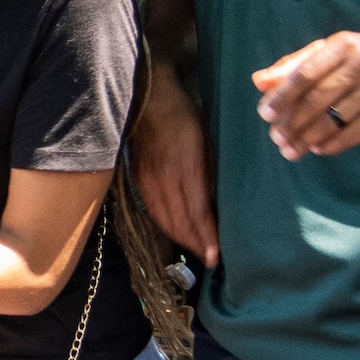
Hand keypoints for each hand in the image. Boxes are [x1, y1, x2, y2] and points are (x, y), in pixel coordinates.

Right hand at [132, 69, 218, 261]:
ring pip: (165, 220)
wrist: (148, 98)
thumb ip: (212, 171)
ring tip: (197, 251)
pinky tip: (176, 233)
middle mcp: (166, 179)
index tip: (216, 256)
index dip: (207, 237)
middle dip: (196, 244)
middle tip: (211, 260)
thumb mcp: (208, 138)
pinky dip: (166, 226)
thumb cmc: (186, 115)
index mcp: (187, 167)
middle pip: (181, 222)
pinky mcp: (139, 180)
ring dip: (182, 240)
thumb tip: (220, 201)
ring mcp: (149, 181)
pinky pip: (153, 211)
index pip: (198, 212)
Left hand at [253, 30, 359, 158]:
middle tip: (276, 137)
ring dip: (307, 138)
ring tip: (290, 149)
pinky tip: (317, 148)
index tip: (265, 114)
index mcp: (344, 45)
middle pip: (318, 99)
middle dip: (292, 122)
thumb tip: (259, 82)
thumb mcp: (330, 54)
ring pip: (334, 120)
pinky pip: (353, 134)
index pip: (305, 73)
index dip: (283, 95)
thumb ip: (294, 66)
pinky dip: (331, 144)